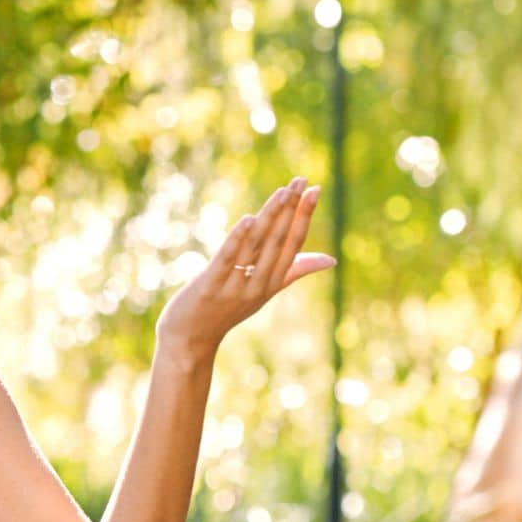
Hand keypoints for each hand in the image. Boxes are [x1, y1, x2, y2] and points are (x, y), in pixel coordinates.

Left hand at [156, 176, 333, 359]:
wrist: (190, 340)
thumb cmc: (226, 311)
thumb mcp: (264, 291)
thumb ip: (293, 270)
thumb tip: (330, 259)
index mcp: (272, 282)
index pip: (293, 245)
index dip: (304, 217)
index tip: (314, 189)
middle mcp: (258, 285)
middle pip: (278, 241)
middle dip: (290, 209)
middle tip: (301, 180)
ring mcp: (234, 287)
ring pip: (256, 246)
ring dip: (270, 217)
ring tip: (283, 192)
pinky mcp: (209, 286)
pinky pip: (227, 260)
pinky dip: (238, 239)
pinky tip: (248, 219)